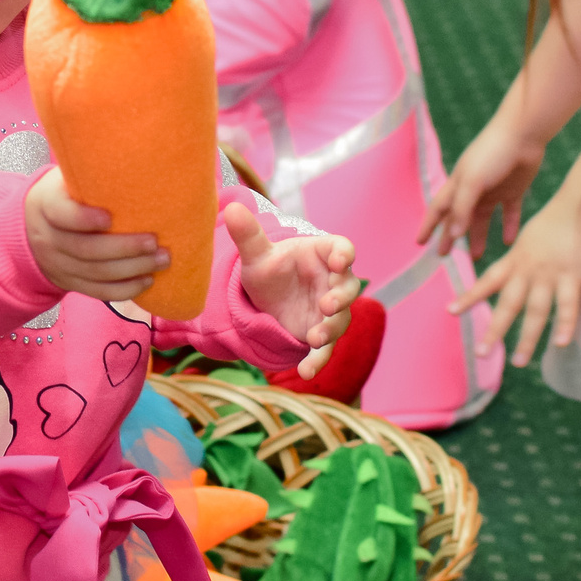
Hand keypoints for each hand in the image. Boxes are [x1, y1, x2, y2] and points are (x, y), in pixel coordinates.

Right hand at [26, 168, 164, 301]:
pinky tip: (148, 280)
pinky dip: (125, 289)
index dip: (84, 219)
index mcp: (46, 205)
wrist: (32, 225)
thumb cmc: (65, 193)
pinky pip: (98, 292)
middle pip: (85, 249)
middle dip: (124, 248)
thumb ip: (91, 171)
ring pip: (95, 273)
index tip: (110, 217)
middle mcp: (48, 238)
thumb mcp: (66, 177)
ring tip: (162, 259)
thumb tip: (141, 153)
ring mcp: (58, 264)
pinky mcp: (70, 282)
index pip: (61, 214)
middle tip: (154, 241)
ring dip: (132, 269)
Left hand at [225, 204, 357, 377]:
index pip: (342, 249)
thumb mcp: (256, 255)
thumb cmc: (269, 269)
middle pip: (348, 288)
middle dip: (341, 297)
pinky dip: (318, 361)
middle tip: (327, 304)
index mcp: (322, 254)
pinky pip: (325, 349)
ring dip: (331, 328)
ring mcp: (329, 310)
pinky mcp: (320, 334)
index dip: (344, 254)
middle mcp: (332, 282)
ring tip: (315, 337)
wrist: (265, 298)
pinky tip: (306, 373)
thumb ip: (248, 235)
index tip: (340, 260)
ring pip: (340, 320)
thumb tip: (231, 207)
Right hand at [419, 114, 547, 257]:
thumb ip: (462, 208)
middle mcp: (473, 189)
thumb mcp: (472, 181)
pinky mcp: (513, 191)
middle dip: (449, 236)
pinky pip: (509, 214)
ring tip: (476, 256)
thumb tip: (453, 235)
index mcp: (457, 184)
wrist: (523, 135)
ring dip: (478, 237)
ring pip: (482, 220)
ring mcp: (493, 191)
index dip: (428, 225)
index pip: (438, 209)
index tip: (419, 242)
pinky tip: (508, 242)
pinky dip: (508, 228)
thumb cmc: (491, 153)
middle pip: (458, 218)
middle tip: (443, 255)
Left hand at [448, 192, 580, 367]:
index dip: (469, 297)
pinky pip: (568, 304)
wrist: (579, 204)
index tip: (450, 312)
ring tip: (518, 362)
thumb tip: (510, 276)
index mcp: (515, 260)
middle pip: (508, 304)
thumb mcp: (528, 240)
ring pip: (536, 310)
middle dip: (494, 329)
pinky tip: (559, 344)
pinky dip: (565, 324)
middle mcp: (528, 270)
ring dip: (527, 338)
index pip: (487, 281)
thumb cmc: (555, 223)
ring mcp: (550, 274)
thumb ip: (518, 261)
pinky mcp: (573, 276)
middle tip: (481, 353)